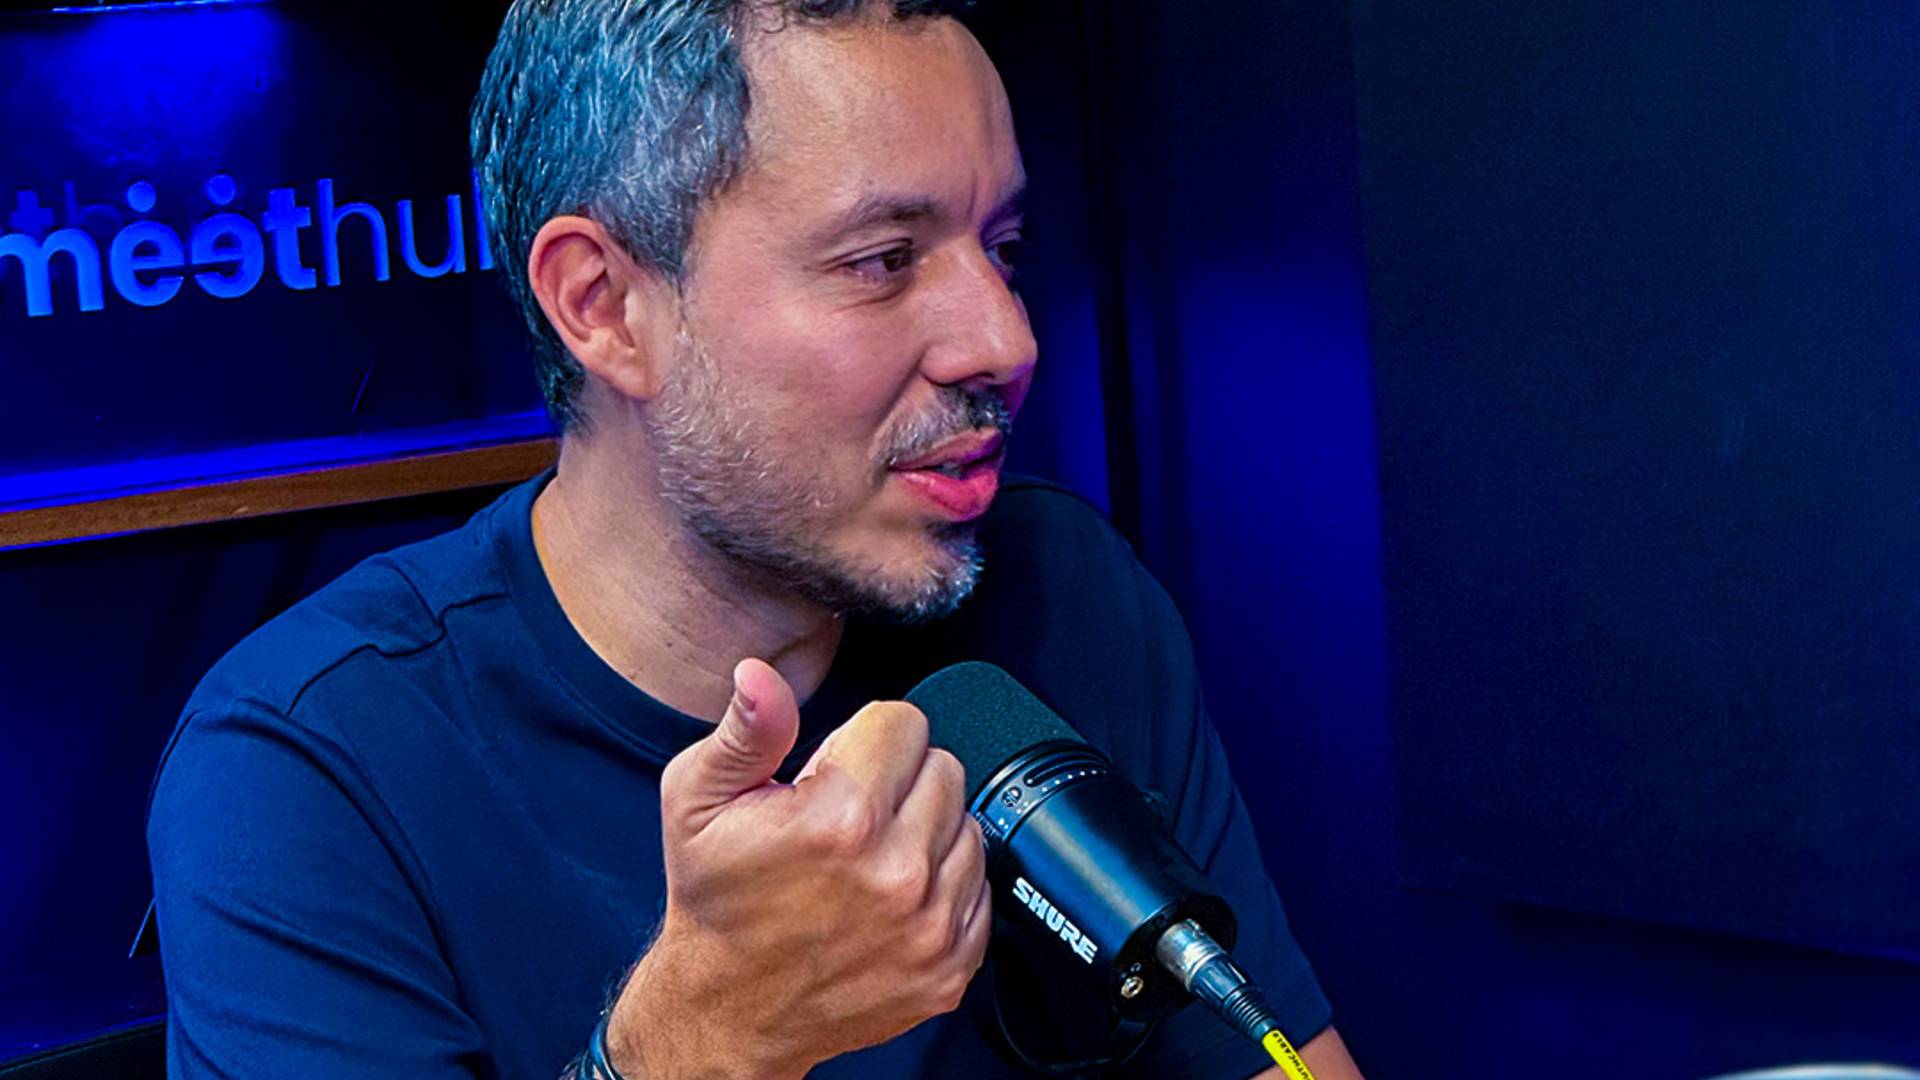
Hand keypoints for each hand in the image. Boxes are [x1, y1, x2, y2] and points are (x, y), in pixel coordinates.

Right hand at [605, 659, 991, 1078]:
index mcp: (841, 817)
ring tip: (871, 856)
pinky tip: (894, 894)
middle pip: (944, 767)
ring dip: (926, 830)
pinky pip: (980, 886)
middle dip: (899, 779)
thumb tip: (761, 677)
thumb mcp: (699, 801)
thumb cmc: (717, 902)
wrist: (730, 1007)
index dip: (865, 738)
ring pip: (968, 824)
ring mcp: (930, 923)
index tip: (836, 770)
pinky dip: (945, 883)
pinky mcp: (952, 963)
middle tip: (850, 816)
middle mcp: (896, 871)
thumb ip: (747, 731)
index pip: (904, 721)